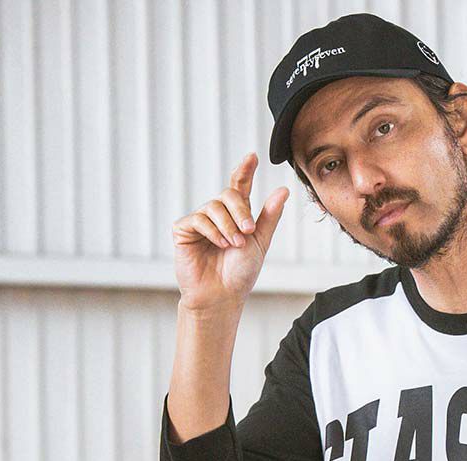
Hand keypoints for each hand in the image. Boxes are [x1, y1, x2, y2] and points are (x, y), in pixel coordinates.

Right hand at [172, 152, 287, 315]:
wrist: (222, 296)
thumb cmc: (240, 273)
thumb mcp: (260, 242)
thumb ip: (269, 216)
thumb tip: (283, 190)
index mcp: (235, 215)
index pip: (238, 185)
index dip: (244, 170)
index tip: (252, 157)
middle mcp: (216, 215)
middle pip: (228, 195)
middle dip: (241, 211)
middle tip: (248, 232)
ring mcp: (199, 221)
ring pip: (213, 207)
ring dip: (228, 226)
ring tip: (234, 245)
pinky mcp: (183, 231)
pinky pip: (198, 220)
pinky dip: (212, 232)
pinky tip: (220, 245)